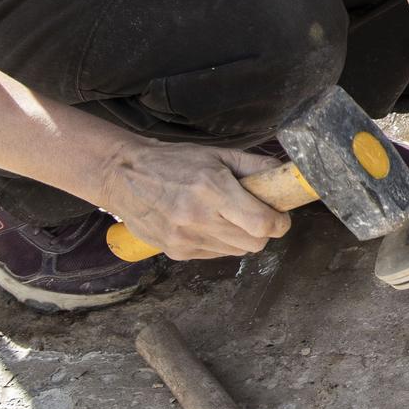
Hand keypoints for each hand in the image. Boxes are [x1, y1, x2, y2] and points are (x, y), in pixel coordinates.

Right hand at [96, 142, 287, 259]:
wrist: (124, 176)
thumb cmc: (173, 162)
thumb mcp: (217, 154)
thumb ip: (254, 166)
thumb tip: (284, 175)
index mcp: (212, 189)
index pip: (262, 224)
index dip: (279, 222)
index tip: (280, 215)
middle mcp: (198, 218)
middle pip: (254, 243)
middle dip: (263, 230)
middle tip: (256, 213)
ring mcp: (186, 239)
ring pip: (237, 251)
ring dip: (241, 237)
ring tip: (227, 215)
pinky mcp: (177, 252)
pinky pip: (216, 254)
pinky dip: (221, 242)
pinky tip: (208, 223)